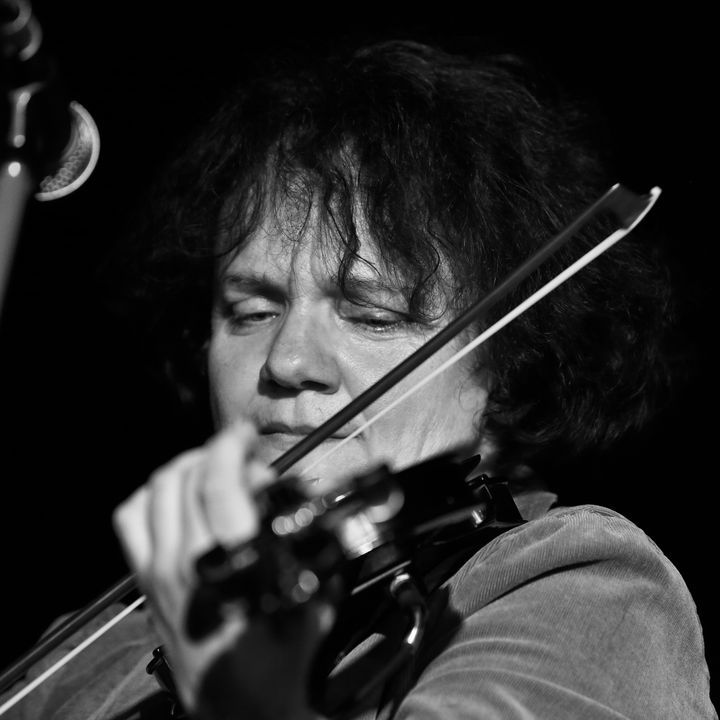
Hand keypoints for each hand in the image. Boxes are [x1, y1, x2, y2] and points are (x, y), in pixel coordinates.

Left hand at [113, 420, 331, 718]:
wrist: (242, 711)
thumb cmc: (277, 664)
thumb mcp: (313, 602)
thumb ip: (315, 549)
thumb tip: (307, 504)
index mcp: (226, 568)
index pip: (216, 482)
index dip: (231, 445)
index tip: (246, 433)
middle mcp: (183, 564)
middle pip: (182, 478)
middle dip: (215, 451)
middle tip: (243, 455)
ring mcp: (157, 573)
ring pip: (153, 492)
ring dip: (182, 468)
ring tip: (210, 468)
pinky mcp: (147, 583)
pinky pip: (131, 520)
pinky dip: (151, 495)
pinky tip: (177, 498)